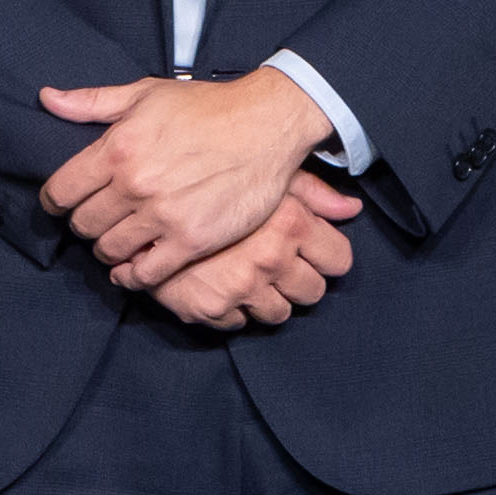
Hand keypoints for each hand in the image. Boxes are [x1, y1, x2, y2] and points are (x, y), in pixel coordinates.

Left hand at [37, 68, 344, 290]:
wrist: (266, 124)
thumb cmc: (206, 106)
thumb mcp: (144, 93)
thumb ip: (91, 101)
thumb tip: (47, 99)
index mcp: (117, 148)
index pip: (60, 192)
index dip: (56, 202)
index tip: (63, 204)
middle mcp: (135, 185)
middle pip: (83, 225)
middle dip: (84, 225)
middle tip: (97, 221)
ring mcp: (163, 216)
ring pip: (110, 250)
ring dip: (108, 249)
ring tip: (117, 240)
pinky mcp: (193, 240)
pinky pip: (147, 273)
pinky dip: (134, 276)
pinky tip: (133, 269)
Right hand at [148, 174, 368, 331]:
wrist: (144, 187)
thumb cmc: (214, 172)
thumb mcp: (263, 171)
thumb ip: (310, 191)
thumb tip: (351, 208)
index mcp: (290, 223)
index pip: (339, 261)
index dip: (328, 259)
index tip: (315, 255)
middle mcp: (270, 257)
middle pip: (312, 292)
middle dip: (301, 283)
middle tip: (283, 269)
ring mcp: (239, 286)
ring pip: (278, 314)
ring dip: (269, 301)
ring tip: (252, 281)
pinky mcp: (207, 306)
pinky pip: (237, 323)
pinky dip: (232, 311)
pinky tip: (223, 290)